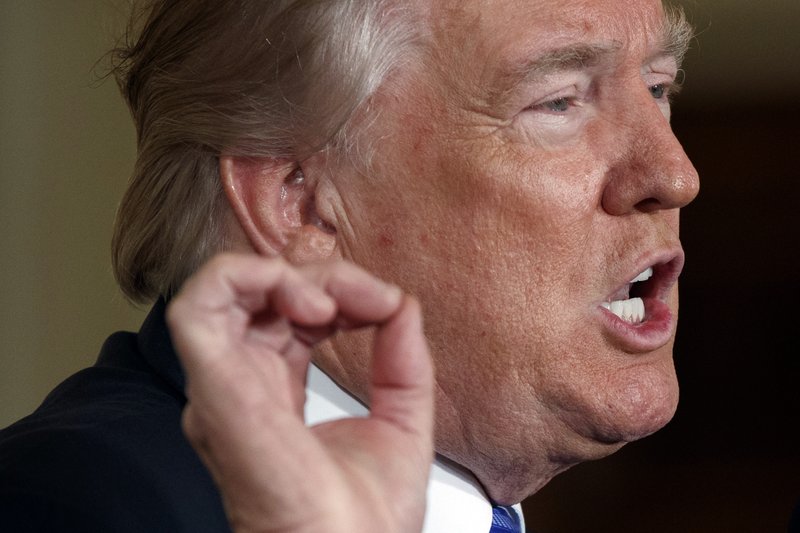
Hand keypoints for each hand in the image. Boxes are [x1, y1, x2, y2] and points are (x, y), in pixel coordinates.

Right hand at [166, 254, 433, 532]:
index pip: (289, 313)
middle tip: (373, 300)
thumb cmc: (366, 520)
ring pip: (224, 287)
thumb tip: (403, 305)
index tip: (387, 307)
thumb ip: (403, 359)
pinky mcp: (215, 388)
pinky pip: (195, 306)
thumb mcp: (403, 419)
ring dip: (285, 273)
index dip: (338, 291)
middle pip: (263, 294)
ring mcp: (224, 384)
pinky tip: (307, 304)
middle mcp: (242, 383)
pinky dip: (246, 278)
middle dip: (323, 278)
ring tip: (332, 302)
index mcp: (275, 391)